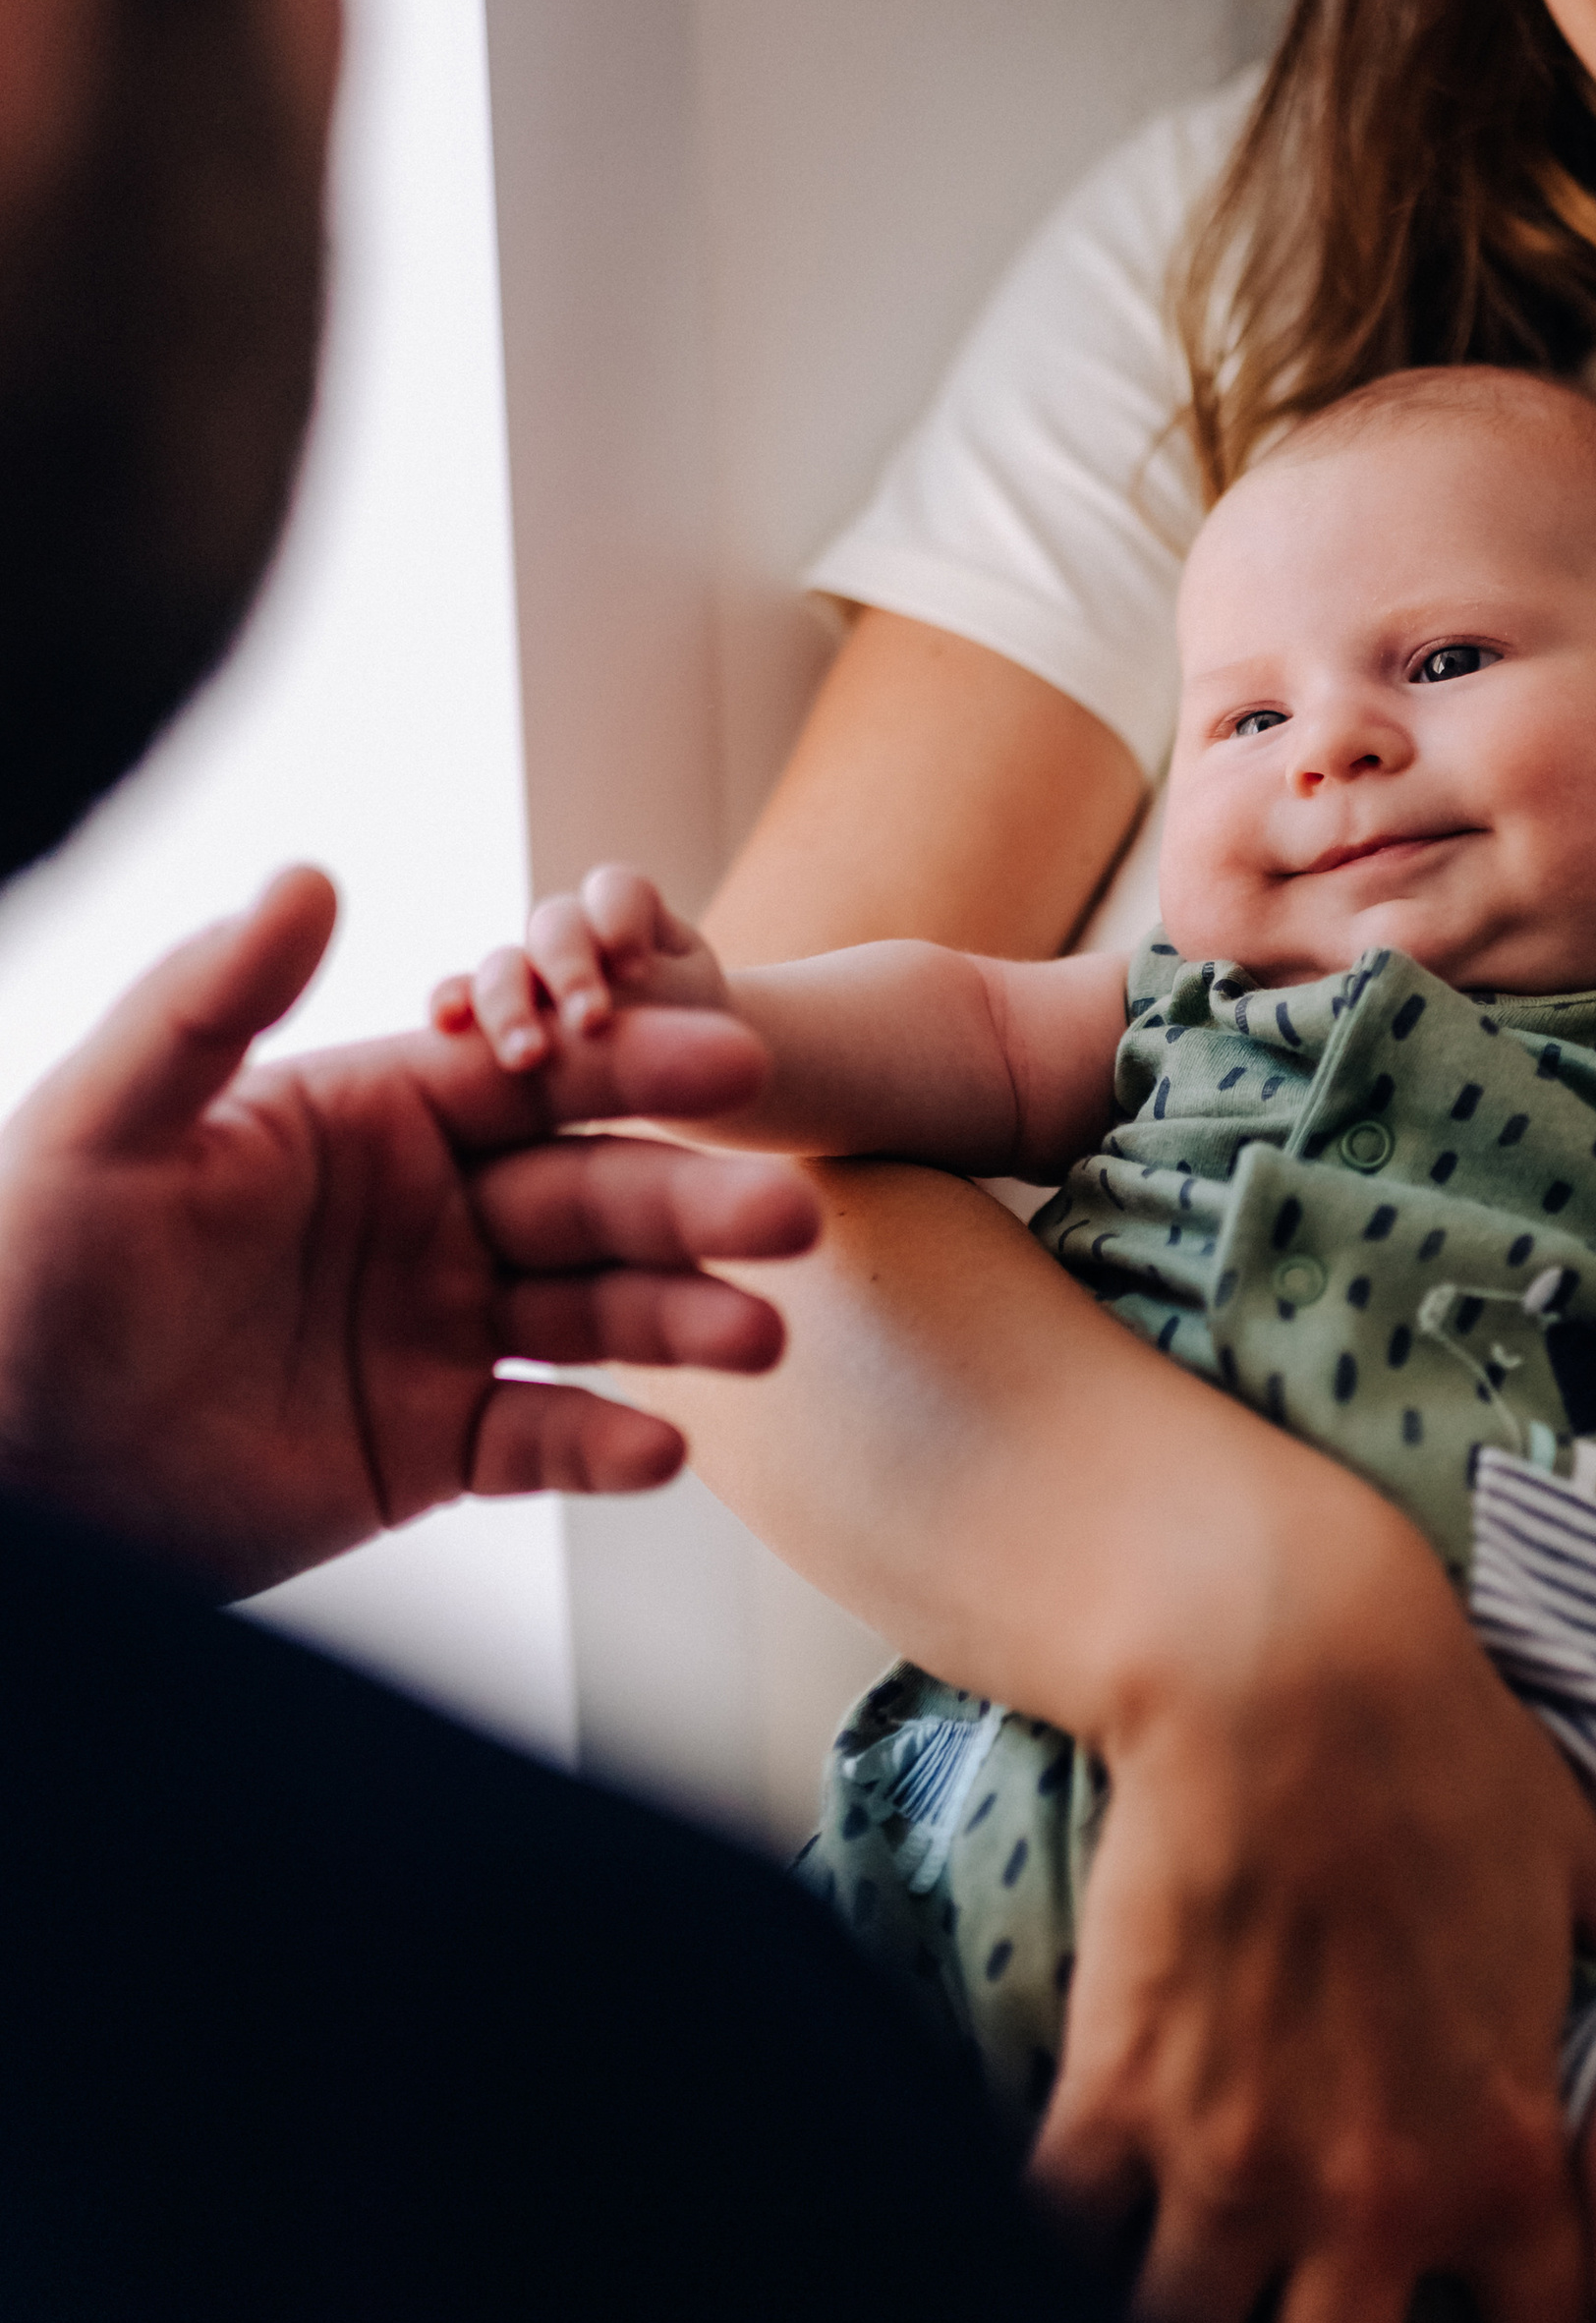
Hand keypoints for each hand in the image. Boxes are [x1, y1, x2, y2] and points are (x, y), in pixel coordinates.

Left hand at [0, 865, 817, 1596]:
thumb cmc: (21, 1269)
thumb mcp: (103, 1122)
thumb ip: (207, 1001)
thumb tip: (310, 873)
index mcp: (372, 1118)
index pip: (535, 1077)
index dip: (635, 1067)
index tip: (734, 1059)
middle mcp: (424, 1216)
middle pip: (592, 1194)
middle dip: (696, 1202)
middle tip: (792, 1214)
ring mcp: (435, 1331)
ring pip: (594, 1316)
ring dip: (685, 1322)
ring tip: (763, 1338)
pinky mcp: (427, 1447)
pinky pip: (540, 1439)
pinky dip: (606, 1448)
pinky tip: (662, 1449)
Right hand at [433, 861, 731, 1074]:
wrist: (671, 1079)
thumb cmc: (696, 1044)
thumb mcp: (706, 1025)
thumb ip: (694, 1025)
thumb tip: (729, 1048)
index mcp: (630, 919)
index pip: (618, 892)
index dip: (622, 920)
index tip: (636, 967)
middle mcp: (575, 935)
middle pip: (556, 924)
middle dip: (569, 968)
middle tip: (591, 1020)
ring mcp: (529, 968)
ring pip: (506, 964)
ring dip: (510, 1003)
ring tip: (529, 1057)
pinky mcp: (492, 1008)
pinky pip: (461, 994)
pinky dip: (452, 1000)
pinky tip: (447, 1025)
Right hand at [1029, 1472, 1595, 2322]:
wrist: (1289, 1662)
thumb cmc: (1441, 1747)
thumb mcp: (1574, 1857)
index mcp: (1501, 2154)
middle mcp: (1372, 2198)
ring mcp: (1234, 2162)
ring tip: (1173, 2295)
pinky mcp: (1119, 2100)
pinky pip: (1071, 2256)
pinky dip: (1068, 2255)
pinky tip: (1085, 2213)